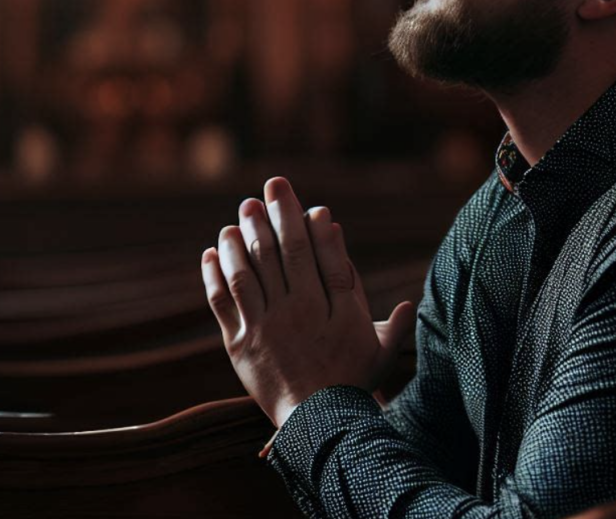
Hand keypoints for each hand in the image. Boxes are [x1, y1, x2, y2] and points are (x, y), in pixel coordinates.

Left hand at [200, 177, 415, 427]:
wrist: (319, 424)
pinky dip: (214, 276)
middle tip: (263, 192)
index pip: (311, 251)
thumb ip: (390, 316)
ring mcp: (262, 327)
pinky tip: (212, 253)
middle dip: (269, 218)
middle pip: (277, 254)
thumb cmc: (354, 381)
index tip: (298, 199)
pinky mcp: (239, 345)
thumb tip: (403, 295)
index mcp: (325, 306)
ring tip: (238, 217)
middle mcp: (292, 311)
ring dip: (239, 241)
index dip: (302, 221)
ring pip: (246, 273)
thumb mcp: (381, 346)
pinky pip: (222, 303)